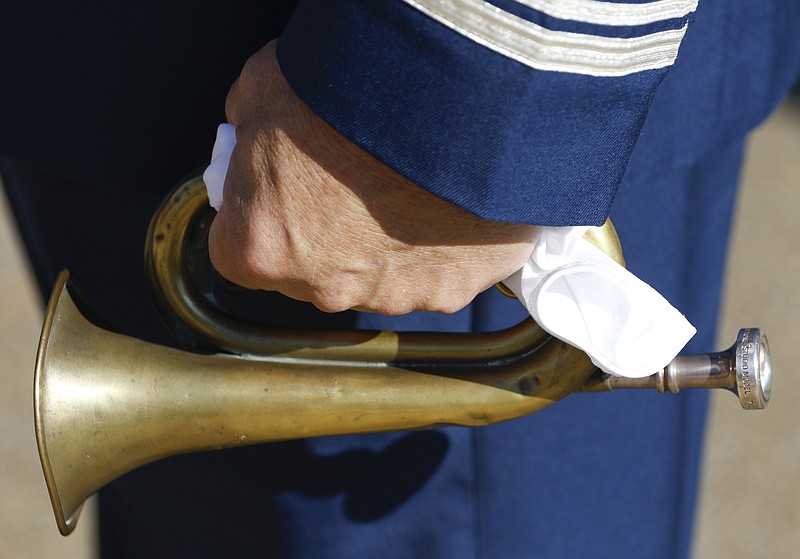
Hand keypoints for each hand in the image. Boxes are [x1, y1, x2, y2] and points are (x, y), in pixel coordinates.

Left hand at [208, 41, 537, 314]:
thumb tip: (252, 132)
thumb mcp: (265, 87)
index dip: (255, 215)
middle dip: (321, 235)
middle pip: (309, 271)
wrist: (453, 90)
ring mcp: (393, 295)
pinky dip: (440, 246)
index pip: (236, 250)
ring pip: (376, 277)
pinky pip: (437, 273)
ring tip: (406, 187)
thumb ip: (250, 128)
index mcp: (262, 247)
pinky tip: (449, 202)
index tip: (276, 189)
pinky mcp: (452, 288)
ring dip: (383, 245)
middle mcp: (325, 288)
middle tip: (349, 180)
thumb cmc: (349, 90)